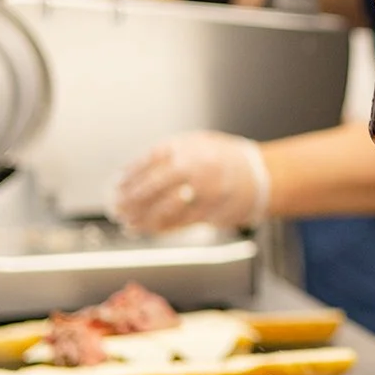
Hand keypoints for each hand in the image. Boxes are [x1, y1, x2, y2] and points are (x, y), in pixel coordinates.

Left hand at [111, 131, 269, 231]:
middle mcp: (194, 168)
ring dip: (142, 219)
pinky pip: (179, 223)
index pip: (148, 163)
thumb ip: (166, 155)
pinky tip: (147, 229)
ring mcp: (203, 191)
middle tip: (115, 208)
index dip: (129, 176)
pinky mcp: (210, 211)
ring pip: (164, 209)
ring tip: (127, 224)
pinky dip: (160, 228)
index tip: (115, 186)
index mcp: (186, 148)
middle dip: (131, 200)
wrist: (259, 176)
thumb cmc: (221, 159)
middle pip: (153, 187)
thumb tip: (129, 174)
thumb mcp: (194, 144)